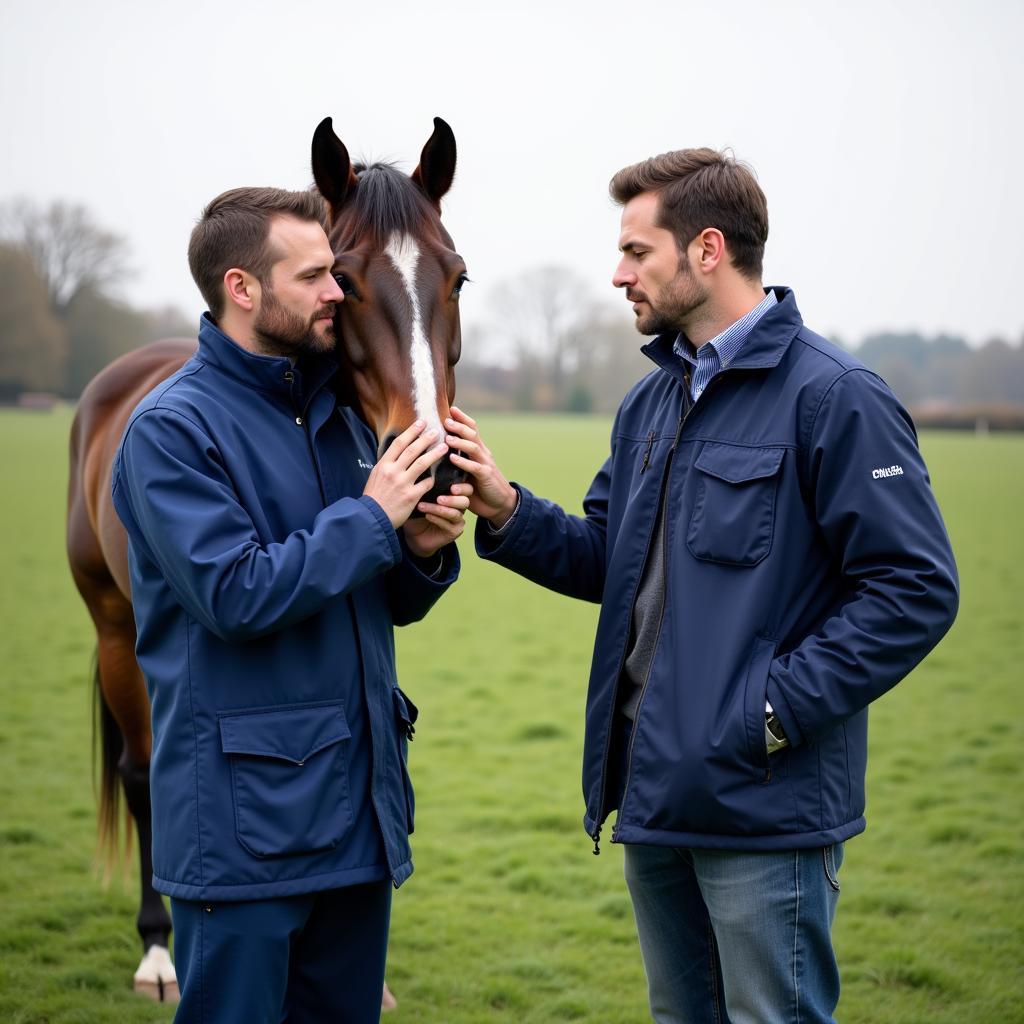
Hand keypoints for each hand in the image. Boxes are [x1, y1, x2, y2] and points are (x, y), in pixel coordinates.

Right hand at [363, 420, 448, 528]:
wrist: (372, 519)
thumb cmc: (374, 497)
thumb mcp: (376, 476)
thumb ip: (388, 464)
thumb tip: (399, 451)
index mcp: (383, 465)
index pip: (399, 443)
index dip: (411, 431)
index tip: (421, 423)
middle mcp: (393, 471)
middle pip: (413, 450)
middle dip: (426, 438)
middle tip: (436, 431)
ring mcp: (402, 483)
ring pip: (422, 463)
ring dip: (435, 453)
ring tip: (444, 447)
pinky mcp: (411, 496)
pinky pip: (426, 483)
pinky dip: (432, 479)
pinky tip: (437, 477)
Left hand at [402, 488, 472, 558]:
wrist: (413, 533)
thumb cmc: (417, 512)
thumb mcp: (421, 497)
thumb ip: (427, 487)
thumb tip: (426, 473)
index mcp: (455, 495)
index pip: (466, 489)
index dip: (462, 487)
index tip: (451, 487)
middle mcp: (459, 507)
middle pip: (465, 501)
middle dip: (452, 499)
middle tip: (439, 499)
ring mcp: (458, 520)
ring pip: (455, 513)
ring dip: (439, 510)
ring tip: (423, 506)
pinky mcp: (455, 531)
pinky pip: (449, 525)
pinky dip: (437, 519)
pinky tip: (427, 516)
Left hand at [444, 407, 517, 527]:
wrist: (498, 503)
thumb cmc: (478, 486)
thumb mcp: (468, 469)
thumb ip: (458, 458)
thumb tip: (439, 447)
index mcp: (477, 450)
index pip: (471, 429)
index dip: (462, 418)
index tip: (451, 408)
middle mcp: (482, 453)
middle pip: (472, 434)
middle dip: (459, 426)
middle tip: (446, 420)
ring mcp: (485, 463)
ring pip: (473, 447)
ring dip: (460, 442)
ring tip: (448, 438)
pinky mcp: (486, 476)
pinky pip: (474, 467)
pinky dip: (463, 462)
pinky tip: (452, 458)